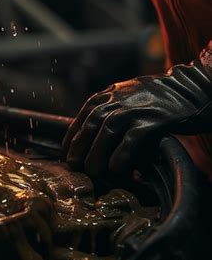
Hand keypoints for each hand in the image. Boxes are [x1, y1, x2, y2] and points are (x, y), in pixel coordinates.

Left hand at [63, 54, 211, 177]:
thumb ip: (111, 107)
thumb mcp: (129, 94)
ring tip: (92, 171)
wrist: (192, 87)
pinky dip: (122, 154)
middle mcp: (120, 98)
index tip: (66, 151)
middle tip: (73, 164)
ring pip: (108, 130)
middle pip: (92, 122)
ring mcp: (137, 108)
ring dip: (97, 153)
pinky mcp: (155, 119)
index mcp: (111, 93)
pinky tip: (117, 168)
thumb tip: (94, 133)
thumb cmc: (158, 97)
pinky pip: (133, 139)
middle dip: (80, 145)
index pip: (85, 113)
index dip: (73, 133)